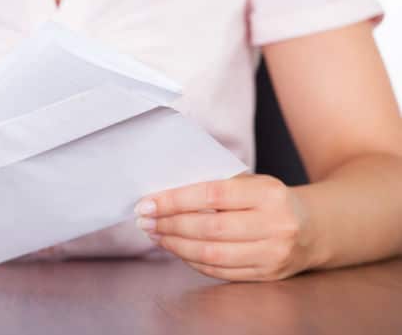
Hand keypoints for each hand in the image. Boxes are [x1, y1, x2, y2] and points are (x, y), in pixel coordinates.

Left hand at [134, 174, 314, 280]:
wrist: (313, 227)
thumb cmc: (269, 200)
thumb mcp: (251, 183)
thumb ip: (216, 186)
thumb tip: (164, 195)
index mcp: (268, 193)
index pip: (212, 195)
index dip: (175, 200)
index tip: (148, 202)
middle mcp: (275, 224)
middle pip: (209, 228)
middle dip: (170, 225)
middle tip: (145, 221)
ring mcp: (272, 253)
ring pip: (212, 254)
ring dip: (176, 246)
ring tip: (156, 235)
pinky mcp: (267, 274)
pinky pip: (220, 271)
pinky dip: (192, 261)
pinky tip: (176, 249)